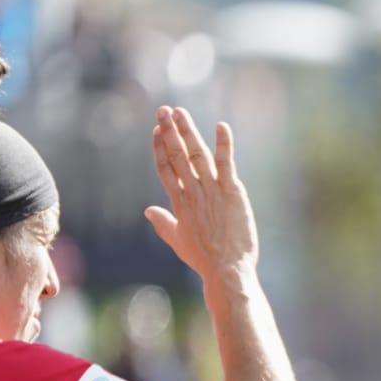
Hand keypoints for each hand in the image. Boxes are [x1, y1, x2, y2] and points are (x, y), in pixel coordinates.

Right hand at [145, 107, 257, 278]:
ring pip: (197, 154)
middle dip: (169, 131)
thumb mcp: (178, 240)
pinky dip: (224, 144)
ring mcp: (212, 191)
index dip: (159, 147)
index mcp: (178, 202)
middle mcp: (192, 192)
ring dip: (188, 131)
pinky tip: (221, 126)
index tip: (156, 130)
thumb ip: (163, 223)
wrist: (226, 270)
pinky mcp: (232, 192)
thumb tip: (149, 211)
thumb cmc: (203, 258)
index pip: (165, 168)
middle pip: (177, 155)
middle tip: (163, 109)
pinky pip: (226, 164)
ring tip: (179, 112)